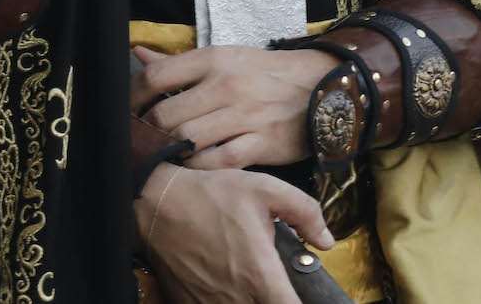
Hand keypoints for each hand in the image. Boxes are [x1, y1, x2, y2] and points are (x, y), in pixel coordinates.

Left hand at [132, 45, 338, 169]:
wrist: (322, 86)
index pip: (156, 77)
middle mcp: (226, 85)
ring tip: (162, 158)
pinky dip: (200, 168)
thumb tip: (137, 53)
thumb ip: (179, 63)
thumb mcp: (225, 57)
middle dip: (146, 134)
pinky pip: (219, 162)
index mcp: (213, 59)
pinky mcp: (262, 143)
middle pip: (165, 115)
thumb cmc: (265, 73)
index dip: (131, 99)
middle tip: (139, 144)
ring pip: (188, 140)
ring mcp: (245, 115)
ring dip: (169, 153)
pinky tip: (193, 168)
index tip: (125, 114)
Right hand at [138, 165, 331, 303]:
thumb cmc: (209, 195)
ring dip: (249, 297)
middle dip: (274, 295)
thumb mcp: (265, 189)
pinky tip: (221, 276)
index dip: (302, 303)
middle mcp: (237, 301)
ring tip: (244, 274)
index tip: (300, 293)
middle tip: (272, 277)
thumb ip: (305, 212)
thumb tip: (325, 240)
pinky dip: (224, 297)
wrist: (155, 203)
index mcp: (260, 278)